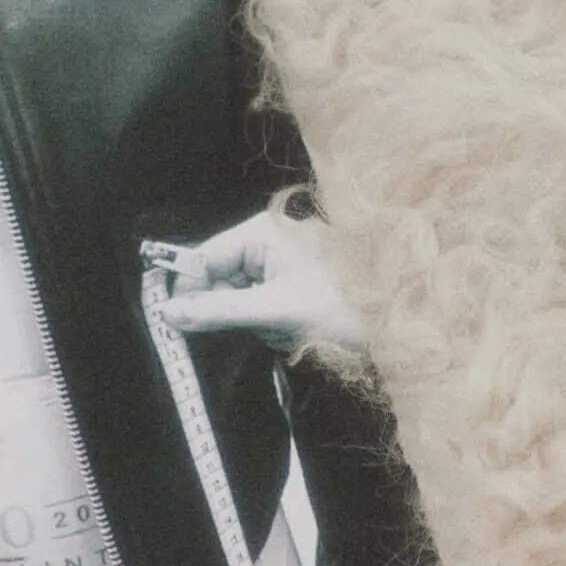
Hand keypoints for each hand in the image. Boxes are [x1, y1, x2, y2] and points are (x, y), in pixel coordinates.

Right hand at [155, 209, 367, 350]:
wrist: (399, 323)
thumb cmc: (342, 307)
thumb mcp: (275, 311)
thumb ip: (218, 311)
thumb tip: (167, 313)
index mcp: (260, 233)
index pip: (202, 259)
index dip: (189, 294)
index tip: (176, 326)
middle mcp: (267, 241)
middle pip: (220, 281)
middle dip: (236, 312)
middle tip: (263, 327)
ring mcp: (281, 263)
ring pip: (241, 301)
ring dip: (259, 325)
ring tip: (290, 330)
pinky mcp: (293, 285)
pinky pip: (263, 309)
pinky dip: (275, 328)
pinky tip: (299, 332)